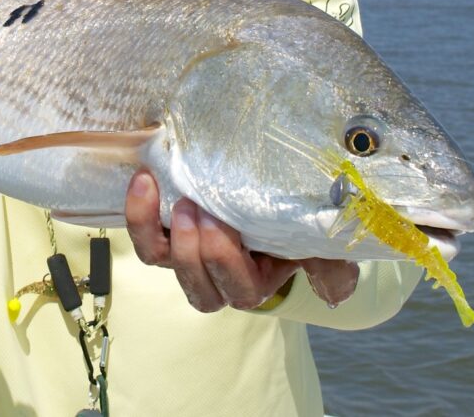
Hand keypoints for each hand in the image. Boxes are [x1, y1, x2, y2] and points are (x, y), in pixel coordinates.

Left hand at [125, 170, 358, 311]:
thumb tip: (335, 291)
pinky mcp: (165, 231)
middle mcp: (217, 278)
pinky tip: (145, 181)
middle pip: (199, 285)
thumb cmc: (294, 222)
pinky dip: (139, 213)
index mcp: (255, 283)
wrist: (269, 194)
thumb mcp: (318, 241)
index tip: (230, 222)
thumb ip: (330, 263)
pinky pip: (144, 235)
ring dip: (162, 232)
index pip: (239, 290)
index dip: (226, 262)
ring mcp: (186, 255)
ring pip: (162, 261)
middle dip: (197, 250)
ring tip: (175, 198)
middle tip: (199, 208)